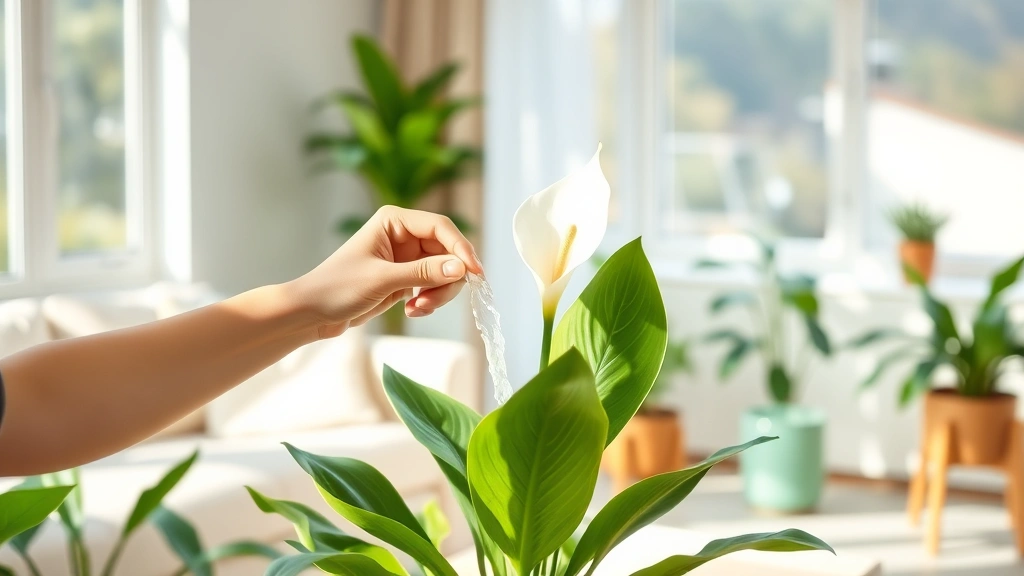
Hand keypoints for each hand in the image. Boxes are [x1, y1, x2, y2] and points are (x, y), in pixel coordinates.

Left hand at [287, 206, 483, 337]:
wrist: (312, 312)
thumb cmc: (337, 288)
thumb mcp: (383, 280)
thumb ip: (424, 273)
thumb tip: (461, 269)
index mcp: (394, 221)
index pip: (441, 227)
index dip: (461, 249)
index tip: (474, 273)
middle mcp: (403, 234)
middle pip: (447, 251)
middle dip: (447, 278)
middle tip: (433, 301)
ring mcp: (407, 257)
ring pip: (444, 271)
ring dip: (438, 293)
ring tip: (419, 308)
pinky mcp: (406, 278)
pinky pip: (434, 285)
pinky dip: (431, 300)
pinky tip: (414, 310)